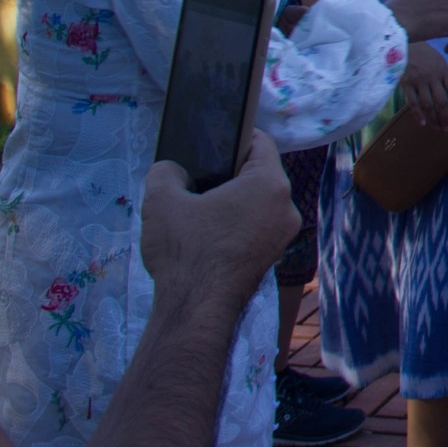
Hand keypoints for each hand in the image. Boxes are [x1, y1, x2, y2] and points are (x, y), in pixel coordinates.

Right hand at [143, 131, 299, 311]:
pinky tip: (207, 232)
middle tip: (198, 178)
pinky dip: (236, 224)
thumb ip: (166, 172)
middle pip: (259, 174)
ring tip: (198, 207)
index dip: (235, 137)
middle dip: (229, 173)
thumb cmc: (184, 251)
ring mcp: (282, 236)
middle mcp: (286, 207)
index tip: (212, 142)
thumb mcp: (161, 200)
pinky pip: (256, 226)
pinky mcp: (272, 257)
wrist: (195, 310)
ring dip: (232, 201)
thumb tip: (173, 171)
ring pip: (258, 203)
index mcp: (270, 184)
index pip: (260, 143)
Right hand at [398, 41, 447, 129]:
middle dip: (446, 117)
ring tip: (438, 128)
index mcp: (444, 73)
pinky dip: (417, 114)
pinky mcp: (406, 83)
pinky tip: (422, 123)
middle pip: (442, 102)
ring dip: (433, 119)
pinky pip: (412, 102)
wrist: (404, 44)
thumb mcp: (441, 64)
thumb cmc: (425, 55)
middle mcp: (433, 78)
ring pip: (428, 104)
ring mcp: (419, 81)